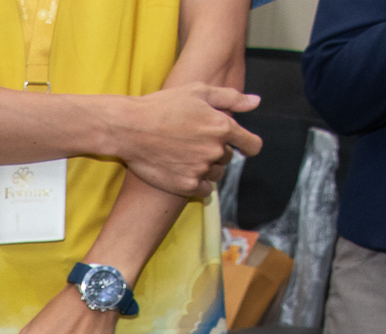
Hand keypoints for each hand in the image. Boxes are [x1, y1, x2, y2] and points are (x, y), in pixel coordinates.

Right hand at [103, 85, 262, 196]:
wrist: (130, 128)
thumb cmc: (162, 106)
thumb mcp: (198, 92)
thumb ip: (231, 98)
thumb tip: (256, 102)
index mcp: (222, 126)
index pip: (251, 144)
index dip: (249, 146)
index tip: (244, 147)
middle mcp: (215, 150)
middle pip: (228, 158)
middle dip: (216, 150)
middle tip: (192, 141)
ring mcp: (200, 169)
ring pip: (215, 174)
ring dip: (206, 167)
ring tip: (184, 155)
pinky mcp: (186, 185)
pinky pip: (203, 189)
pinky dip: (196, 182)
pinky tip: (182, 170)